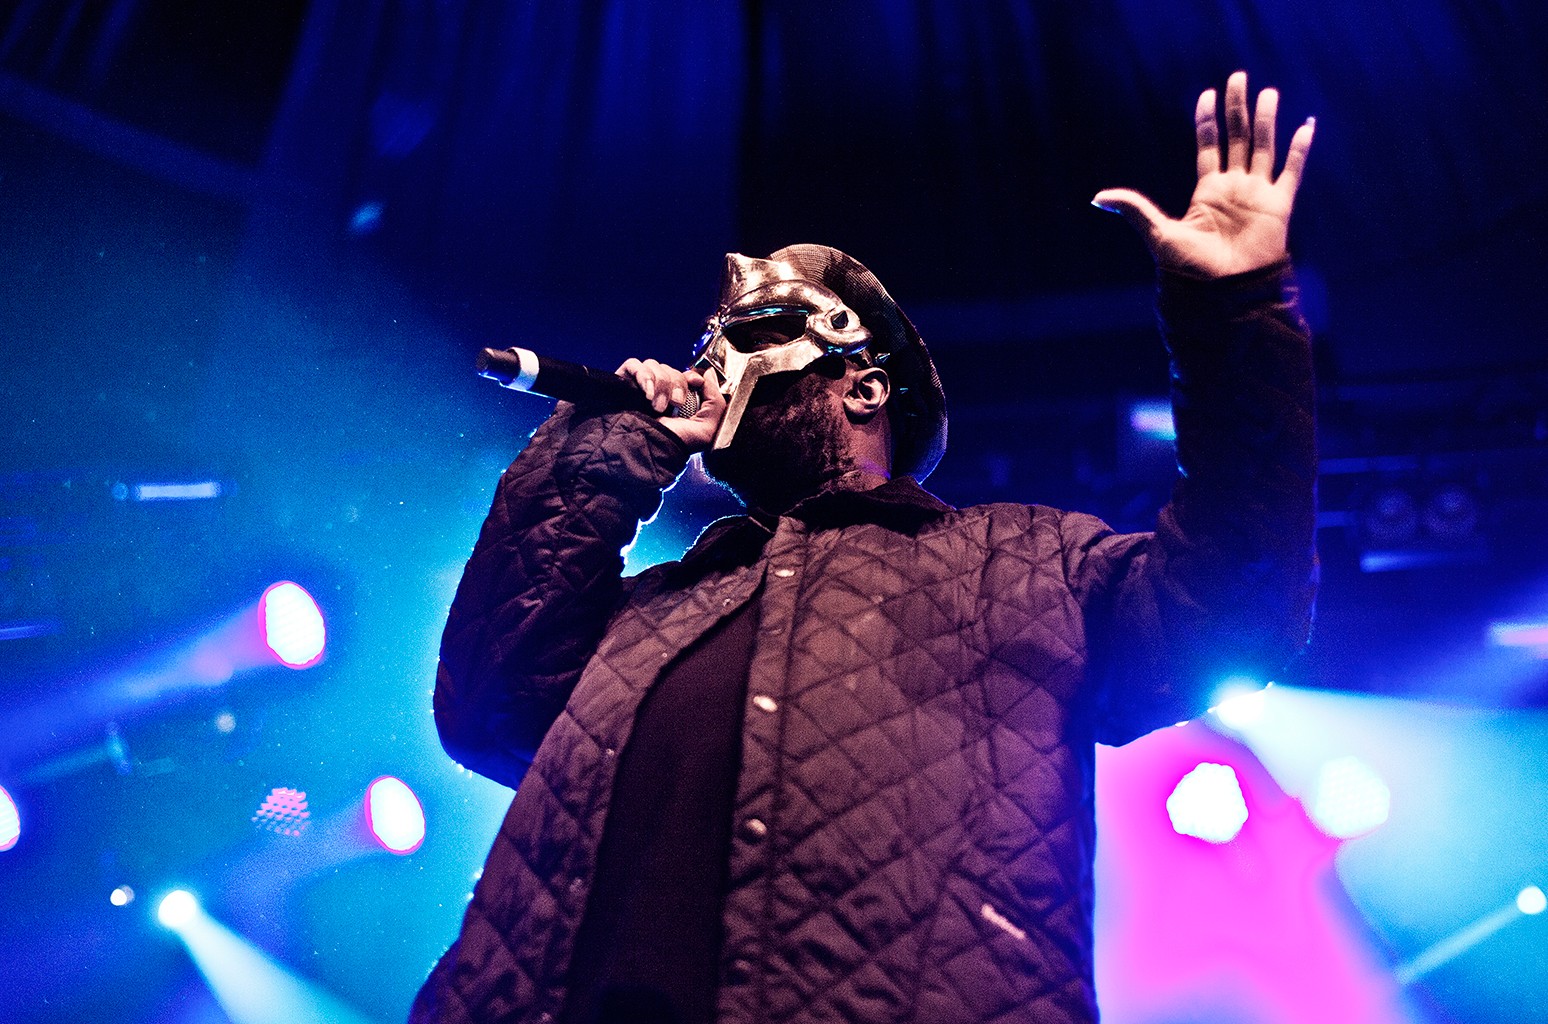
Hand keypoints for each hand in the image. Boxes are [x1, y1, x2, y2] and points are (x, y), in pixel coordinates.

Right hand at [614, 359, 726, 450]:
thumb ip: (715, 399)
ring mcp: (639, 387)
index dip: (691, 375)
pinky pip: (634, 365)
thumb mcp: (707, 427)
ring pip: (654, 365)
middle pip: (671, 369)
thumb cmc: (674, 444)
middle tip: (674, 404)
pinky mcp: (623, 383)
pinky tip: (646, 394)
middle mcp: (658, 392)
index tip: (695, 382)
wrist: (646, 450)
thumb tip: (709, 373)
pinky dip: (643, 376)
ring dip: (660, 385)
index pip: (685, 374)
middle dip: (676, 385)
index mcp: (676, 401)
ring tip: (657, 407)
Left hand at [1092, 71, 1314, 277]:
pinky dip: (1299, 149)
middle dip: (1238, 108)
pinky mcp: (1279, 206)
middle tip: (1238, 77)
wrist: (1223, 294)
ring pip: (1263, 147)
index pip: (1209, 146)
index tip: (1206, 94)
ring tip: (1268, 92)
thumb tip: (1098, 196)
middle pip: (1237, 138)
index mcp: (1207, 192)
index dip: (1207, 121)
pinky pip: (1292, 172)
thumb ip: (1134, 210)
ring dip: (1266, 120)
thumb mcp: (1158, 234)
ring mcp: (1258, 195)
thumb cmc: (1190, 271)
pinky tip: (1306, 125)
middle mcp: (1234, 188)